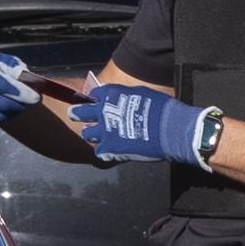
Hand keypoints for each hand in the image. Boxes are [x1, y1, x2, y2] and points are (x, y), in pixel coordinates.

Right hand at [0, 50, 39, 127]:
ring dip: (9, 114)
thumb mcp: (1, 60)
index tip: (36, 97)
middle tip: (27, 104)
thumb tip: (30, 81)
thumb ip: (16, 68)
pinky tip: (1, 112)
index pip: (3, 85)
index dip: (22, 93)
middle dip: (18, 106)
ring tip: (16, 108)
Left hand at [70, 84, 215, 170]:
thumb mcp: (142, 94)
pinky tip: (110, 151)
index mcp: (111, 95)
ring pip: (87, 133)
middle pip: (80, 112)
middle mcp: (103, 111)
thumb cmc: (162, 109)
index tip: (93, 102)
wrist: (171, 129)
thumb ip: (125, 96)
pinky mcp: (110, 148)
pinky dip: (104, 151)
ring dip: (92, 134)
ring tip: (97, 136)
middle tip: (73, 114)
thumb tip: (120, 100)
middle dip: (76, 113)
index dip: (93, 99)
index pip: (93, 94)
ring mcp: (105, 131)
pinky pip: (98, 151)